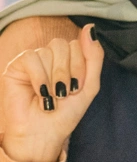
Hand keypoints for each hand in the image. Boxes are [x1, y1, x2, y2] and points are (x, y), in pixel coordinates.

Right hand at [2, 24, 103, 161]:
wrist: (43, 134)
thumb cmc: (65, 114)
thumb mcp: (89, 86)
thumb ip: (94, 57)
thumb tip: (90, 27)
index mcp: (68, 59)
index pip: (78, 45)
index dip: (80, 67)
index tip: (76, 89)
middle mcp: (50, 57)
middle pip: (63, 45)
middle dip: (67, 72)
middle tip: (64, 94)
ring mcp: (33, 60)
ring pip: (48, 51)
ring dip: (54, 78)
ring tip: (51, 97)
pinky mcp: (16, 67)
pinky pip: (31, 58)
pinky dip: (40, 77)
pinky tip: (40, 94)